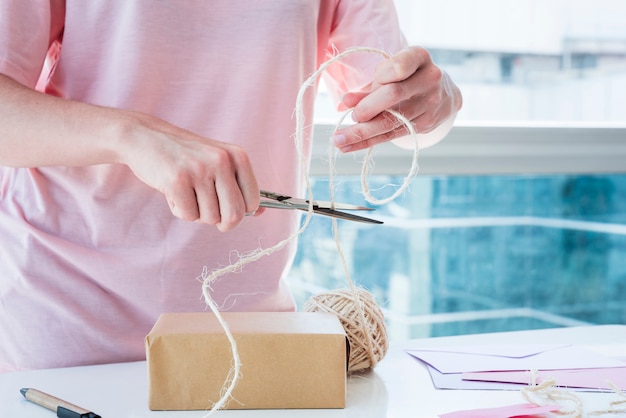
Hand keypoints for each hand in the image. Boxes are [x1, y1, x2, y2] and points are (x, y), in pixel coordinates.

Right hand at [120, 112, 259, 231]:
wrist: (145, 137)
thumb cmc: (186, 155)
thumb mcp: (218, 162)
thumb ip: (239, 186)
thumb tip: (261, 212)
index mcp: (237, 156)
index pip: (253, 202)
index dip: (240, 212)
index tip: (225, 207)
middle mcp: (221, 161)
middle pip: (235, 215)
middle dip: (221, 222)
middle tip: (207, 211)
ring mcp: (199, 170)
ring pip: (210, 218)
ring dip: (197, 213)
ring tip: (187, 193)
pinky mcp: (177, 180)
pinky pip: (188, 215)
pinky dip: (180, 211)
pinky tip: (173, 192)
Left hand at [331, 46, 461, 151]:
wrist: (444, 94)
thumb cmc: (408, 77)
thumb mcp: (391, 71)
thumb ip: (370, 85)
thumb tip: (345, 101)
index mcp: (419, 57)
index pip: (396, 67)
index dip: (377, 78)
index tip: (366, 85)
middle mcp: (429, 79)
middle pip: (393, 95)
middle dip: (367, 108)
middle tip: (352, 116)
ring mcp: (430, 104)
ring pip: (391, 121)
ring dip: (361, 133)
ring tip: (338, 140)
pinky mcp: (425, 124)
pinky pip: (391, 135)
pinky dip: (367, 141)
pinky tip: (348, 146)